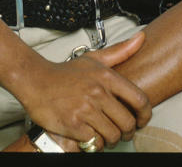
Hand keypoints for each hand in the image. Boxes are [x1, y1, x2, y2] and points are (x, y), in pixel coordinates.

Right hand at [15, 32, 150, 149]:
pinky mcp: (74, 125)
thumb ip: (120, 51)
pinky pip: (95, 143)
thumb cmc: (65, 73)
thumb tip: (141, 39)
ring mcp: (86, 109)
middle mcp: (98, 92)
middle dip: (126, 131)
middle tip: (120, 131)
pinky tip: (89, 134)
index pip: (139, 99)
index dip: (145, 115)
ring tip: (104, 133)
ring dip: (110, 139)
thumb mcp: (93, 58)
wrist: (36, 82)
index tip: (142, 120)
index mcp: (106, 76)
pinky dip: (94, 143)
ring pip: (113, 136)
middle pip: (127, 123)